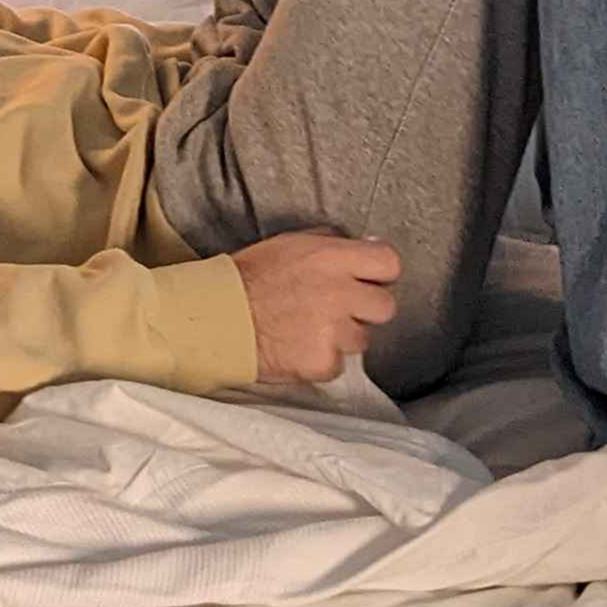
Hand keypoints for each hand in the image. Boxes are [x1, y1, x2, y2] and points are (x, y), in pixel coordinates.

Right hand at [232, 229, 401, 383]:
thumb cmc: (250, 277)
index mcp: (332, 257)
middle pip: (386, 306)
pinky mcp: (323, 362)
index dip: (380, 273)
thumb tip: (367, 245)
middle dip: (366, 309)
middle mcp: (339, 292)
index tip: (368, 279)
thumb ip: (331, 242)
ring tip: (309, 329)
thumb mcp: (290, 243)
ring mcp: (333, 330)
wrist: (217, 318)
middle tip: (339, 308)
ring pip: (362, 339)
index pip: (390, 262)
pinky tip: (298, 347)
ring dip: (342, 337)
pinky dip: (322, 360)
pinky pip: (338, 364)